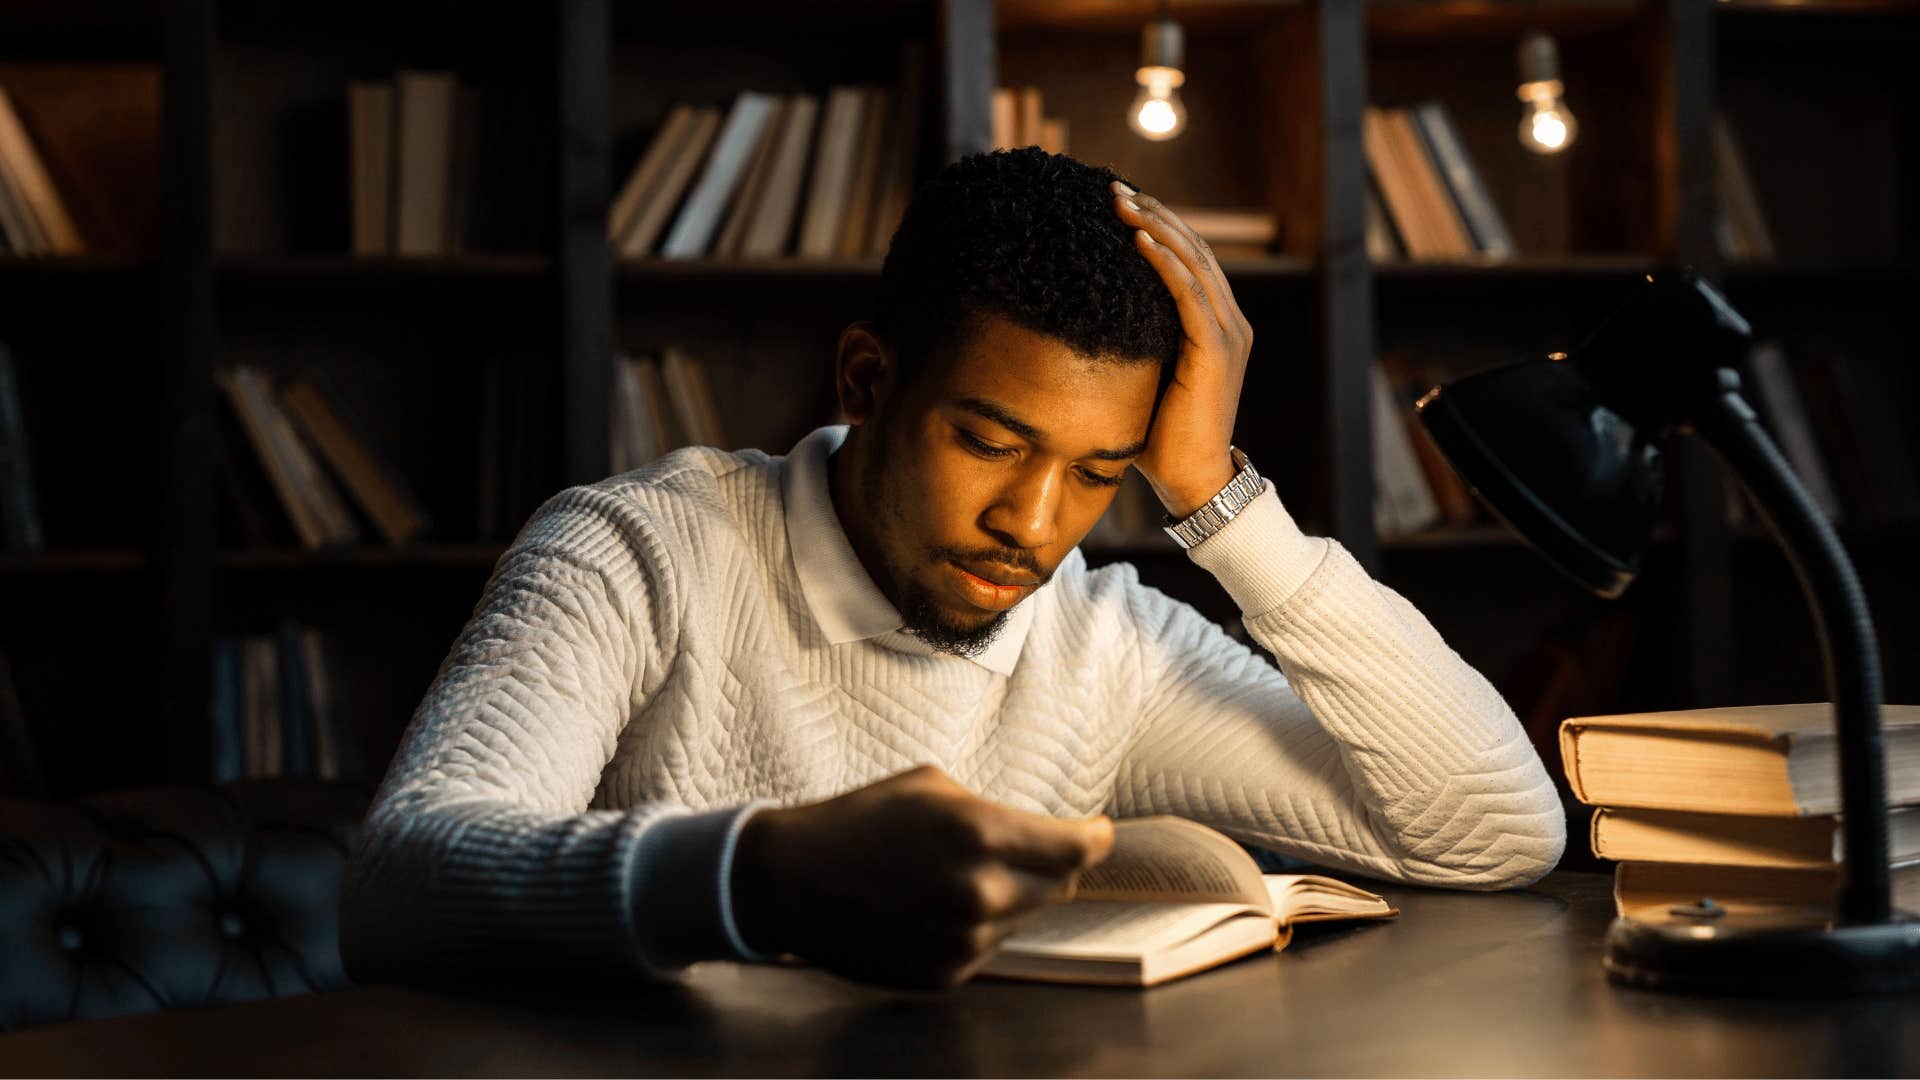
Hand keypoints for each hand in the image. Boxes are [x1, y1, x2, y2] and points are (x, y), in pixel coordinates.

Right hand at [730, 765, 1113, 988]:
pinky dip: (981, 925)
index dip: (1097, 838)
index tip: (1101, 832)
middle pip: (1061, 885)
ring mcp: (964, 939)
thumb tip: (1046, 834)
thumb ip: (996, 810)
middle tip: (1022, 848)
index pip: (1076, 847)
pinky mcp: (946, 973)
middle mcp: (979, 891)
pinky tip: (938, 904)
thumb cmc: (861, 821)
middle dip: (1052, 864)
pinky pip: (992, 945)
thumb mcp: (932, 786)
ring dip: (1013, 894)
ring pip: (1028, 917)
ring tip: (961, 873)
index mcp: (979, 832)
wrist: (791, 882)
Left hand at [1109, 181, 1254, 519]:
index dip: (1158, 226)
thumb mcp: (1146, 376)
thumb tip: (1089, 322)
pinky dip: (1164, 264)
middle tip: (1114, 190)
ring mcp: (1228, 334)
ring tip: (1120, 204)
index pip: (1190, 259)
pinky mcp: (1216, 352)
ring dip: (1155, 228)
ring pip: (1193, 263)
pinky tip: (1138, 241)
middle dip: (1153, 215)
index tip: (1120, 204)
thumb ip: (1136, 344)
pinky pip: (1190, 295)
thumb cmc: (1161, 435)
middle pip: (1193, 249)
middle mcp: (1230, 322)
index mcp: (1217, 324)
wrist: (1192, 478)